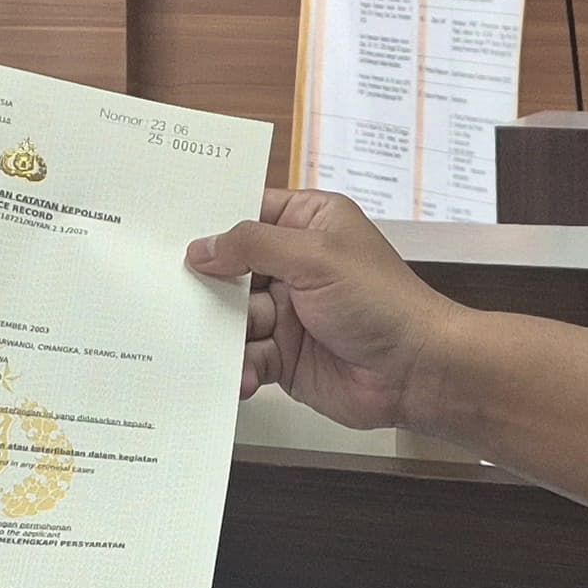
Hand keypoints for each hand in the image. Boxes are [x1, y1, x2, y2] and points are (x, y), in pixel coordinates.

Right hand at [186, 191, 464, 432]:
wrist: (417, 372)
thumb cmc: (383, 303)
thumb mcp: (315, 257)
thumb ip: (253, 246)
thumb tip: (203, 247)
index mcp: (309, 223)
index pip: (250, 212)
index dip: (213, 223)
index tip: (171, 232)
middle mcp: (296, 265)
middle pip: (231, 269)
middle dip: (208, 285)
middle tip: (173, 294)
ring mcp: (289, 312)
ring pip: (233, 318)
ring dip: (224, 333)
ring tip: (213, 344)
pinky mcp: (286, 356)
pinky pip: (246, 357)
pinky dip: (240, 367)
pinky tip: (243, 375)